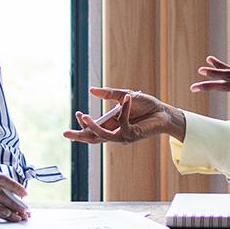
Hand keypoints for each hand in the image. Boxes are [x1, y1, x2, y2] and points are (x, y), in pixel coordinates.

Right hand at [63, 86, 183, 144]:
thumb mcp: (125, 95)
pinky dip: (124, 110)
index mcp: (112, 125)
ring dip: (92, 126)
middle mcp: (116, 133)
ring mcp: (124, 136)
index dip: (82, 127)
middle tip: (65, 133)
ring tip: (84, 116)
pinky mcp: (133, 134)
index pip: (93, 130)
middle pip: (93, 138)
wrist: (163, 112)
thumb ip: (109, 93)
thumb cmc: (146, 105)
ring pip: (103, 136)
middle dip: (79, 136)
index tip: (73, 121)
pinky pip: (123, 123)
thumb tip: (91, 90)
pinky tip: (126, 99)